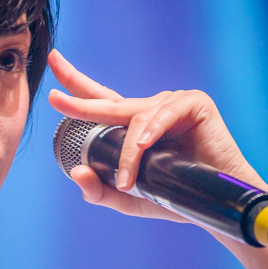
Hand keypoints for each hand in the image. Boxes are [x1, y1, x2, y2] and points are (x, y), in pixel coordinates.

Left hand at [47, 49, 267, 224]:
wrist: (215, 205)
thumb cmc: (174, 197)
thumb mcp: (128, 198)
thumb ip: (100, 190)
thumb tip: (76, 173)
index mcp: (134, 127)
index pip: (100, 101)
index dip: (77, 84)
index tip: (52, 63)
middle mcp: (150, 111)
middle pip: (109, 100)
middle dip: (80, 100)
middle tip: (55, 99)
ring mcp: (172, 104)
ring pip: (136, 119)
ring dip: (128, 152)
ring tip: (128, 181)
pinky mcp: (195, 104)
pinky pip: (163, 114)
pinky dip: (151, 132)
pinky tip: (144, 146)